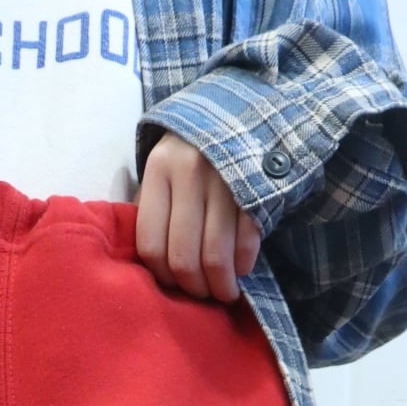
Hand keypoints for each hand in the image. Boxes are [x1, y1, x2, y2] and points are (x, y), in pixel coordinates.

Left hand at [135, 133, 262, 304]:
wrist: (237, 110)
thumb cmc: (192, 151)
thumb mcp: (163, 169)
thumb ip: (152, 208)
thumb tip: (151, 265)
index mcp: (159, 169)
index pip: (151, 245)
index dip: (162, 276)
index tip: (173, 285)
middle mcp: (189, 172)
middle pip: (184, 258)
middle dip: (194, 288)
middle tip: (201, 295)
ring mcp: (224, 178)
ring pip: (216, 256)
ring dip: (221, 285)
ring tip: (224, 292)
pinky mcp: (254, 185)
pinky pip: (246, 241)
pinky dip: (244, 264)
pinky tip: (242, 269)